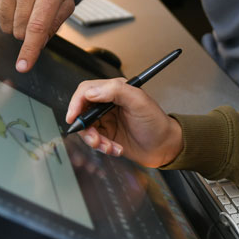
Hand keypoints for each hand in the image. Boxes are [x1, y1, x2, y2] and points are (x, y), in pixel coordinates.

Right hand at [0, 0, 75, 71]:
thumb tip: (38, 44)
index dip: (29, 50)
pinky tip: (12, 1)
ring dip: (14, 23)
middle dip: (27, 32)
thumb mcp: (66, 0)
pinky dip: (1, 14)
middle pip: (20, 30)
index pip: (37, 27)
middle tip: (34, 16)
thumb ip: (55, 23)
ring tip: (24, 7)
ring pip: (4, 24)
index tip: (22, 66)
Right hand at [65, 78, 183, 167]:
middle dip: (85, 128)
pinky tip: (116, 149)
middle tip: (95, 139)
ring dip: (95, 140)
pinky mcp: (107, 135)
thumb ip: (116, 91)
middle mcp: (108, 103)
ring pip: (86, 128)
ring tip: (108, 146)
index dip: (76, 103)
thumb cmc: (157, 123)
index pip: (87, 90)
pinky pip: (94, 140)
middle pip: (82, 111)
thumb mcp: (139, 102)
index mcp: (115, 90)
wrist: (165, 147)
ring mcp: (107, 120)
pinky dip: (102, 147)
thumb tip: (92, 91)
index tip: (74, 117)